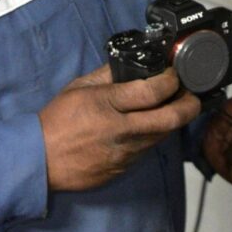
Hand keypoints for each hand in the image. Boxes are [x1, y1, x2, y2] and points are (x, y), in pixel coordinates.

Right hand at [38, 65, 200, 190]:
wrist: (39, 161)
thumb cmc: (56, 121)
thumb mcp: (79, 88)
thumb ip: (107, 75)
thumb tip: (132, 64)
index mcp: (107, 105)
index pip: (153, 91)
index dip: (171, 80)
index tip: (173, 74)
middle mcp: (121, 130)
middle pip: (171, 118)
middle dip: (189, 104)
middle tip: (191, 94)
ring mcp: (125, 153)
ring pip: (163, 135)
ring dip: (173, 120)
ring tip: (173, 106)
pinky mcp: (124, 168)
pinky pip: (147, 149)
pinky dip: (154, 135)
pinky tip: (148, 126)